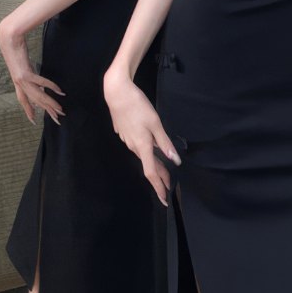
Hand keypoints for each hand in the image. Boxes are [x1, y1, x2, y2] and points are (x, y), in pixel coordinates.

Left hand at [0, 16, 64, 124]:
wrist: (8, 39)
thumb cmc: (14, 47)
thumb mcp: (19, 62)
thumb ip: (25, 69)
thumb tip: (30, 72)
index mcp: (17, 82)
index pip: (23, 100)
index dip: (28, 111)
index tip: (33, 120)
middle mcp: (18, 83)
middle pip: (34, 101)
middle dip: (46, 111)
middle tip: (57, 119)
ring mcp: (21, 79)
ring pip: (38, 96)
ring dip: (50, 104)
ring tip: (60, 110)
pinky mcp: (25, 73)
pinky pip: (41, 83)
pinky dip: (51, 87)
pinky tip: (60, 91)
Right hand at [103, 69, 180, 205]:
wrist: (116, 93)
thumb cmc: (138, 106)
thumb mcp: (156, 123)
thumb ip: (165, 142)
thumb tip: (175, 160)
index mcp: (142, 146)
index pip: (151, 172)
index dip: (159, 186)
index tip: (164, 200)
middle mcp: (133, 146)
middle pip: (149, 165)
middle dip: (159, 177)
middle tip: (169, 187)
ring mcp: (127, 139)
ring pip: (143, 156)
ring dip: (154, 165)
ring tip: (164, 171)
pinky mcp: (124, 132)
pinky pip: (138, 146)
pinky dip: (147, 152)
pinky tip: (152, 149)